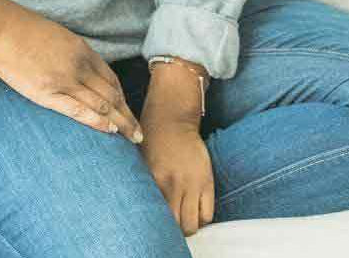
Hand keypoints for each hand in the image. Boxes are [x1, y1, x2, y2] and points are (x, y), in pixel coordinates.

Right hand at [0, 0, 144, 144]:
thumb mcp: (56, 36)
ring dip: (120, 122)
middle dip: (127, 115)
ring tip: (132, 137)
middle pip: (112, 94)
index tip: (128, 111)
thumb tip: (78, 67)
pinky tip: (110, 130)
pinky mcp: (47, 92)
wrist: (0, 26)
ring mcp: (65, 79)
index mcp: (81, 49)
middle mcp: (79, 64)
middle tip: (139, 133)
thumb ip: (70, 53)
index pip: (110, 78)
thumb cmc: (22, 29)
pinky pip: (79, 110)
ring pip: (102, 104)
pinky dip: (98, 121)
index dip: (121, 97)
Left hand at [138, 112, 215, 236]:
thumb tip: (144, 210)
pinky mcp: (207, 180)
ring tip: (183, 218)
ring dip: (188, 225)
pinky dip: (201, 218)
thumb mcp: (141, 162)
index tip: (157, 223)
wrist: (172, 118)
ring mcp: (193, 183)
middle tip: (171, 224)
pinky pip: (207, 213)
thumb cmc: (152, 140)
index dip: (158, 224)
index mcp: (155, 180)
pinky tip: (194, 210)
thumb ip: (144, 186)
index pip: (158, 216)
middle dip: (174, 229)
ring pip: (193, 223)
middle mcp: (174, 184)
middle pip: (177, 225)